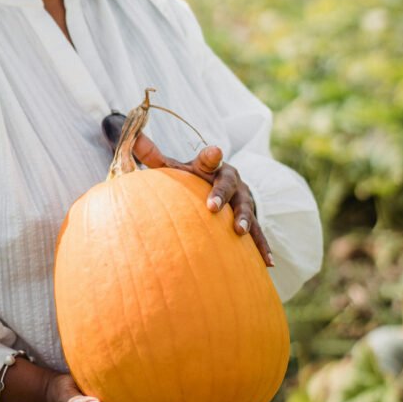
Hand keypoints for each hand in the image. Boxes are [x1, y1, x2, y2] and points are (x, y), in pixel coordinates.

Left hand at [132, 132, 273, 266]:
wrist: (224, 189)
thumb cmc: (194, 179)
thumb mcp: (178, 168)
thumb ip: (155, 157)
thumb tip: (134, 138)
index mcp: (213, 167)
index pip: (210, 160)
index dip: (211, 157)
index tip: (214, 152)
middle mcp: (232, 181)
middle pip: (229, 185)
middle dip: (222, 195)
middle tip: (213, 207)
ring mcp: (244, 201)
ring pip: (246, 209)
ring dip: (244, 220)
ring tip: (239, 233)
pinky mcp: (253, 221)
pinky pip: (259, 234)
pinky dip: (263, 247)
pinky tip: (268, 263)